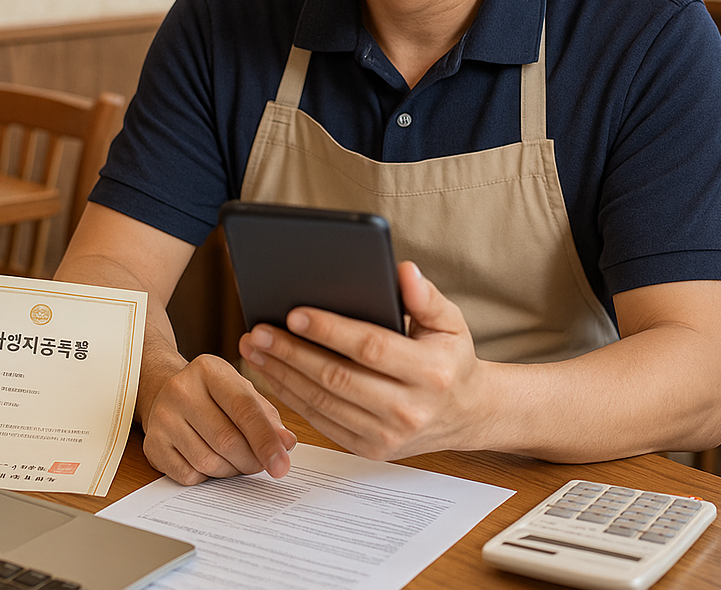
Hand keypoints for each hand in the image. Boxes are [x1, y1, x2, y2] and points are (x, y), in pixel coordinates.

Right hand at [141, 354, 296, 484]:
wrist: (166, 392)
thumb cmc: (213, 395)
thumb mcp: (242, 392)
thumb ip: (267, 417)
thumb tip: (286, 444)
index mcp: (209, 369)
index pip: (244, 408)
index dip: (266, 440)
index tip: (282, 465)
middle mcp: (181, 389)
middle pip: (227, 440)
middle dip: (251, 460)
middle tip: (263, 465)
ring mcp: (163, 417)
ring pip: (208, 462)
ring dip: (231, 470)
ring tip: (238, 461)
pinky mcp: (152, 444)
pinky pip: (188, 476)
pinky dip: (207, 478)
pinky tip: (212, 462)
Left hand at [238, 262, 485, 459]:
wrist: (465, 414)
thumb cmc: (450, 357)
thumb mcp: (451, 322)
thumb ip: (426, 296)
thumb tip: (403, 270)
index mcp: (431, 373)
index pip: (371, 347)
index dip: (331, 330)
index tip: (294, 313)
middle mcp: (409, 409)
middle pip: (338, 378)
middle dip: (292, 353)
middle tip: (259, 331)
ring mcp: (387, 436)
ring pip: (323, 403)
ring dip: (282, 375)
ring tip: (255, 349)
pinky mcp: (370, 450)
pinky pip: (322, 422)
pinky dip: (292, 397)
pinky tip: (272, 374)